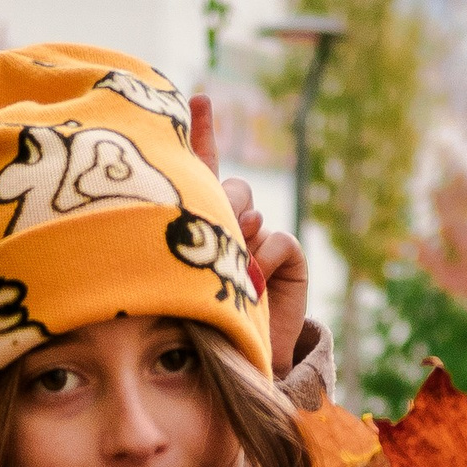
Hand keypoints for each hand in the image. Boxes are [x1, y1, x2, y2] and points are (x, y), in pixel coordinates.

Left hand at [192, 91, 310, 375]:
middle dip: (218, 205)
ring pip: (250, 208)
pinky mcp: (288, 257)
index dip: (201, 134)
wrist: (238, 368)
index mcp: (197, 225)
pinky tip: (256, 284)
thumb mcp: (179, 276)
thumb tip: (234, 210)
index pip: (200, 172)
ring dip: (238, 235)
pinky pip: (278, 238)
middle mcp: (231, 226)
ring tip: (231, 267)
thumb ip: (189, 235)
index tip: (199, 98)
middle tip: (207, 237)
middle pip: (227, 186)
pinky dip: (265, 260)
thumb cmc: (195, 327)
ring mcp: (261, 239)